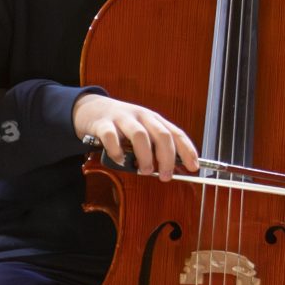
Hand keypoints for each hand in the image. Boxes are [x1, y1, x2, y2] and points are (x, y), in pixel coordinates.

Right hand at [73, 93, 198, 179]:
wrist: (91, 108)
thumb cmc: (121, 124)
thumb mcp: (142, 130)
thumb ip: (154, 146)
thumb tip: (169, 168)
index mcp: (154, 119)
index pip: (176, 133)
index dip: (187, 150)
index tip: (193, 167)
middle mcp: (141, 117)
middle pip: (162, 135)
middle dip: (167, 158)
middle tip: (166, 176)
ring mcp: (122, 119)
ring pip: (140, 135)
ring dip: (145, 156)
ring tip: (145, 170)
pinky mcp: (102, 124)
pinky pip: (111, 137)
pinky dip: (117, 152)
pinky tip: (120, 160)